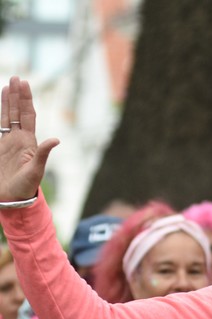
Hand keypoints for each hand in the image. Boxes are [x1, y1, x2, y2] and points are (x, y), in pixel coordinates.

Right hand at [0, 76, 58, 201]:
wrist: (11, 197)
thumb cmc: (25, 186)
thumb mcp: (36, 170)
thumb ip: (43, 154)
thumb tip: (55, 139)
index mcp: (29, 142)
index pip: (27, 115)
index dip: (25, 100)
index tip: (24, 84)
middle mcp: (19, 139)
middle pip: (17, 112)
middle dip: (17, 95)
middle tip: (16, 77)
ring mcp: (9, 142)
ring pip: (7, 117)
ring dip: (7, 102)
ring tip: (7, 85)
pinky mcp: (0, 147)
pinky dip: (0, 115)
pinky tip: (0, 106)